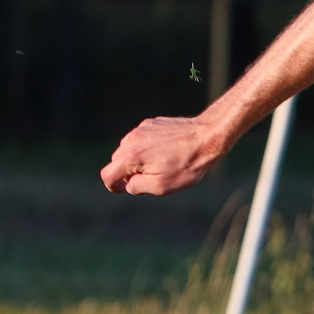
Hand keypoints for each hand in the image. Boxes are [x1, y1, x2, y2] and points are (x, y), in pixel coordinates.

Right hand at [100, 114, 226, 195]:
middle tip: (147, 180)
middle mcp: (131, 140)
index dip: (112, 186)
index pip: (108, 174)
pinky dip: (145, 148)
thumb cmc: (186, 165)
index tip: (122, 190)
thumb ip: (138, 187)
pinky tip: (165, 152)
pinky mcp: (151, 123)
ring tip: (159, 166)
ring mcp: (140, 129)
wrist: (206, 137)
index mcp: (131, 157)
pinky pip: (140, 139)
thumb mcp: (161, 186)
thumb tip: (128, 185)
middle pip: (116, 161)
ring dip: (136, 159)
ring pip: (127, 149)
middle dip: (126, 173)